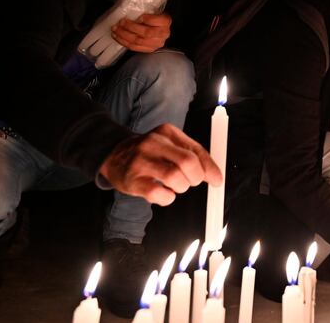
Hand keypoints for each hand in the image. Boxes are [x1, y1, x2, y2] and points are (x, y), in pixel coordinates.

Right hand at [99, 123, 222, 205]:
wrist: (113, 154)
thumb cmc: (149, 153)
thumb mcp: (169, 145)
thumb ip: (192, 155)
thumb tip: (215, 176)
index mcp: (167, 132)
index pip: (196, 150)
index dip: (210, 168)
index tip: (217, 181)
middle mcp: (153, 143)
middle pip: (187, 161)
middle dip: (196, 177)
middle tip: (192, 182)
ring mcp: (141, 161)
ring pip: (174, 177)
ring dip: (181, 187)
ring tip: (175, 186)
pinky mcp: (132, 180)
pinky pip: (157, 193)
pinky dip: (167, 198)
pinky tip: (163, 194)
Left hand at [111, 13, 171, 52]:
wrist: (160, 26)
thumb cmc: (154, 15)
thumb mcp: (153, 9)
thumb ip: (145, 10)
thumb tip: (129, 10)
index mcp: (165, 21)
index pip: (156, 21)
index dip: (146, 19)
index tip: (137, 16)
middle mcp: (163, 34)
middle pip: (146, 33)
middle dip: (130, 27)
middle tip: (120, 22)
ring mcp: (156, 44)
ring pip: (138, 41)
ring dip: (124, 35)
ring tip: (115, 29)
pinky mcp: (149, 49)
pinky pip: (134, 48)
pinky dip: (124, 42)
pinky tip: (117, 36)